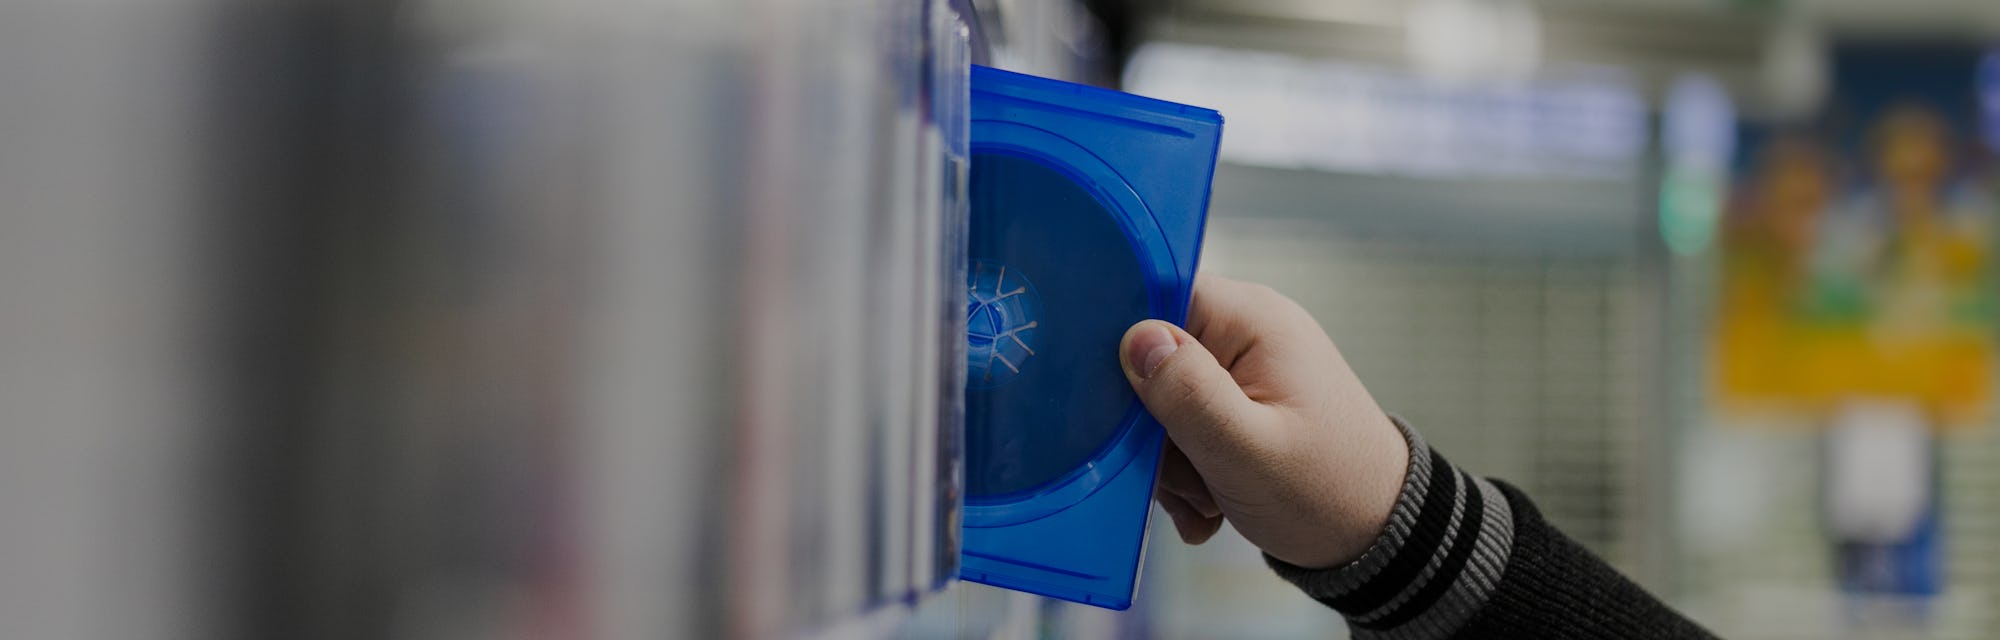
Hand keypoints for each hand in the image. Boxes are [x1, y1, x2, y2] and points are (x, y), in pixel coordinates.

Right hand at [1120, 275, 1408, 568]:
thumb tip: (1136, 339)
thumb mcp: (1246, 450)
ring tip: (1206, 496)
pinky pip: (1188, 424)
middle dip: (1155, 426)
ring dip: (1172, 458)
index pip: (1160, 295)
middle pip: (1156, 358)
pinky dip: (1189, 467)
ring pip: (1166, 400)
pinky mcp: (1242, 403)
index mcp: (1254, 321)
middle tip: (1182, 475)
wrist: (1376, 537)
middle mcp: (1249, 333)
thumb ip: (1188, 393)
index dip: (1127, 344)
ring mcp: (1246, 369)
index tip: (1126, 404)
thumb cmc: (1329, 493)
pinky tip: (1209, 501)